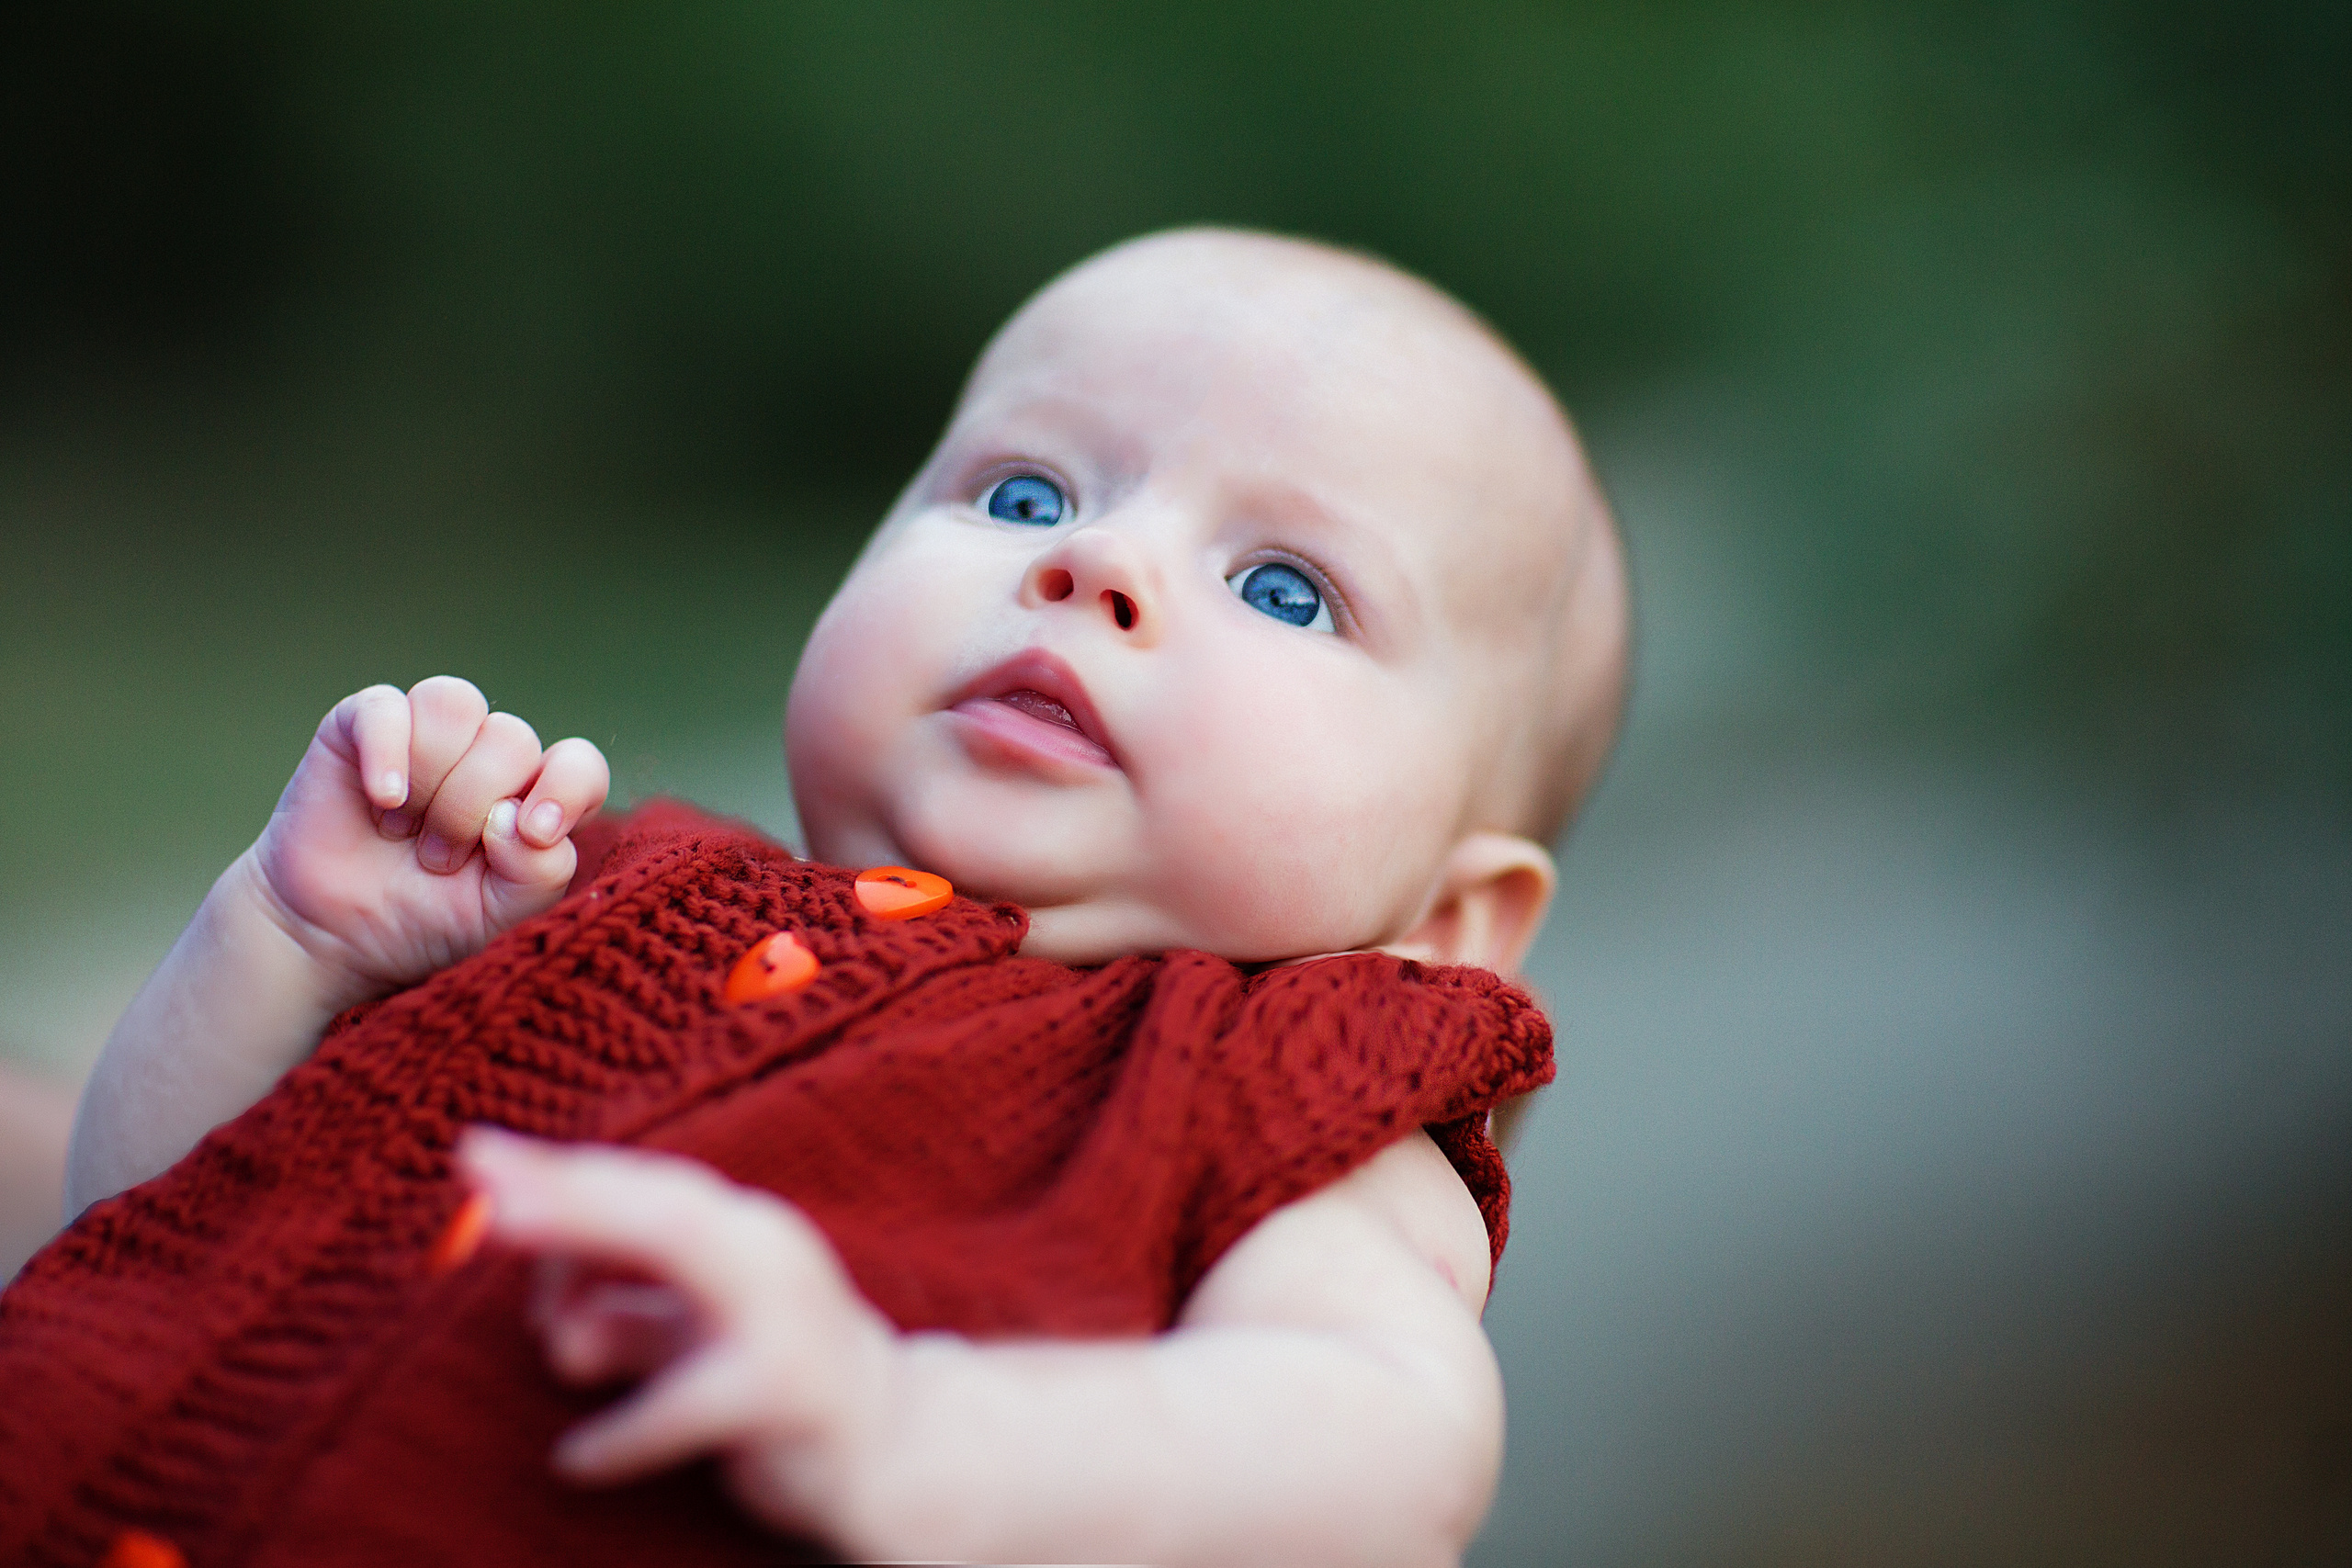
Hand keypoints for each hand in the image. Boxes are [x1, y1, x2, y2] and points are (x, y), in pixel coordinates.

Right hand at [249, 677, 609, 1006]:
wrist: (334, 935)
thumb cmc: (428, 921)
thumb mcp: (502, 916)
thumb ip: (540, 872)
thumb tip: (517, 816)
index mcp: (533, 798)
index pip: (579, 764)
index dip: (566, 788)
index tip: (535, 832)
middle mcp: (488, 756)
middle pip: (512, 738)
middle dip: (470, 811)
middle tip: (436, 860)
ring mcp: (428, 734)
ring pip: (456, 705)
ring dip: (432, 781)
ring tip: (404, 833)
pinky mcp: (363, 725)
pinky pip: (386, 706)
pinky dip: (387, 752)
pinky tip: (381, 800)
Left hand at [458, 1130, 893, 1540]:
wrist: (902, 1451)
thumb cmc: (782, 1385)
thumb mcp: (695, 1342)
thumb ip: (628, 1320)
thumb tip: (555, 1330)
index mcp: (738, 1231)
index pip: (642, 1186)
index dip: (561, 1170)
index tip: (473, 1156)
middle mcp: (767, 1251)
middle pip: (660, 1206)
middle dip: (570, 1195)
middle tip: (483, 1190)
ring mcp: (787, 1316)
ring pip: (687, 1260)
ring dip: (602, 1288)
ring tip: (550, 1342)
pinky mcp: (792, 1392)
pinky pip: (690, 1404)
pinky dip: (626, 1431)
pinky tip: (573, 1460)